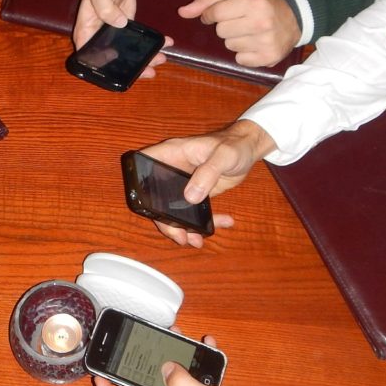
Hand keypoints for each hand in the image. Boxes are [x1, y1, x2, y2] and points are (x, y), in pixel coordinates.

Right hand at [74, 0, 170, 77]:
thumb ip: (106, 7)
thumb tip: (119, 23)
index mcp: (87, 33)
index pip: (90, 57)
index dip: (104, 67)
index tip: (121, 70)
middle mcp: (99, 39)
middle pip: (112, 61)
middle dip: (131, 68)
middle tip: (149, 70)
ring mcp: (113, 36)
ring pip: (127, 54)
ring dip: (145, 59)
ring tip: (161, 59)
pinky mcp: (127, 30)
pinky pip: (138, 42)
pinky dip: (151, 45)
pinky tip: (165, 44)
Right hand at [139, 120, 274, 246]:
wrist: (249, 149)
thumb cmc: (235, 145)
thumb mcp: (223, 156)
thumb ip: (208, 173)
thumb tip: (191, 197)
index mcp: (171, 154)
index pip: (143, 166)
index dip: (137, 184)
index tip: (144, 206)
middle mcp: (171, 169)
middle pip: (155, 197)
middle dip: (166, 221)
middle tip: (180, 236)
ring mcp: (182, 183)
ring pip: (172, 209)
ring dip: (183, 227)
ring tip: (197, 241)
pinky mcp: (195, 193)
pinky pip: (192, 212)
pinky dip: (204, 222)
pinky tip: (222, 223)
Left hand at [179, 0, 300, 67]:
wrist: (295, 16)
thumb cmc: (260, 3)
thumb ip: (207, 1)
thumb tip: (182, 12)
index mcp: (253, 2)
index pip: (215, 14)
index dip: (212, 14)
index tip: (220, 13)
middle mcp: (261, 22)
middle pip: (221, 31)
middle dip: (227, 26)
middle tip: (242, 21)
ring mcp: (266, 42)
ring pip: (229, 46)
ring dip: (236, 40)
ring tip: (251, 32)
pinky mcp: (268, 58)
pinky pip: (240, 60)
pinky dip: (244, 53)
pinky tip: (256, 43)